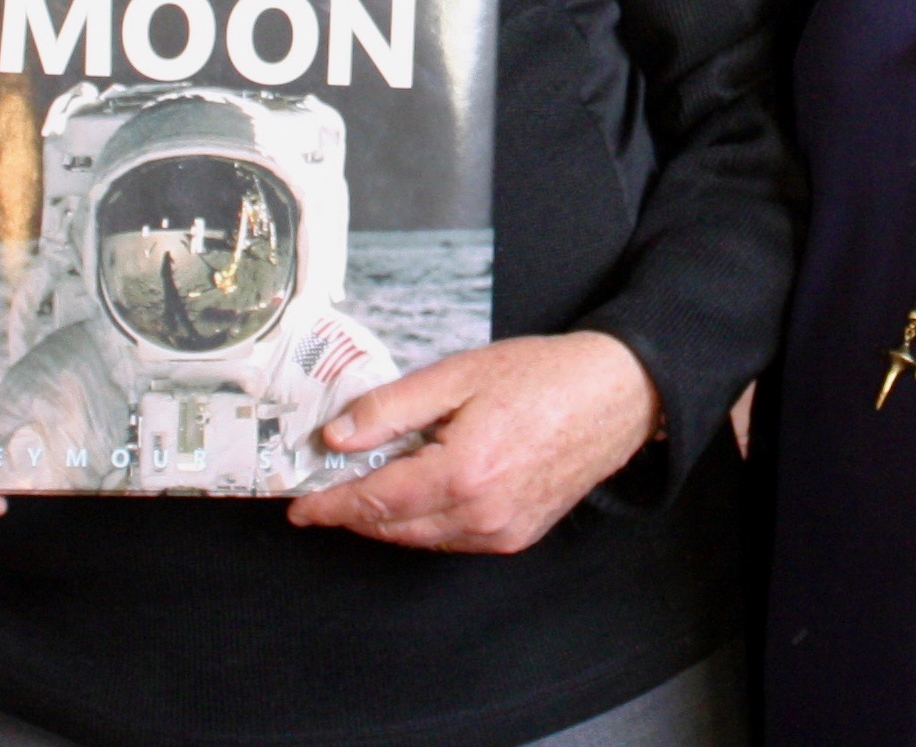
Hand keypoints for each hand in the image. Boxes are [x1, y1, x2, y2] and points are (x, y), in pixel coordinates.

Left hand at [287, 332, 659, 553]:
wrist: (614, 396)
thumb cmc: (543, 377)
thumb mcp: (458, 376)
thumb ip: (392, 408)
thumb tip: (338, 437)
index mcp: (463, 472)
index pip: (376, 501)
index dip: (331, 506)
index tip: (300, 508)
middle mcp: (481, 514)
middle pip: (393, 527)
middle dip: (352, 513)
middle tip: (322, 494)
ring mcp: (501, 531)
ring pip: (421, 539)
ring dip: (388, 519)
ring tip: (367, 486)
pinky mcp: (516, 536)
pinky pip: (452, 539)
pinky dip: (425, 523)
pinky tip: (419, 492)